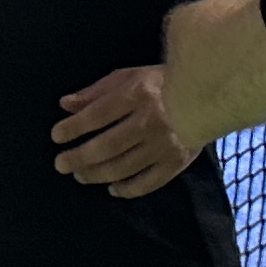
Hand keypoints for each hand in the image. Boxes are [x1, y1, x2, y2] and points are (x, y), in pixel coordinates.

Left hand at [53, 64, 194, 196]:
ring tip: (80, 175)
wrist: (208, 96)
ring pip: (124, 167)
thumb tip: (66, 105)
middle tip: (61, 164)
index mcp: (137, 95)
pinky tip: (112, 189)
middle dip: (80, 157)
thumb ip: (96, 92)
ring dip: (97, 174)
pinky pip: (148, 182)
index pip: (98, 115)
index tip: (57, 136)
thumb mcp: (129, 77)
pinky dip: (128, 189)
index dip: (74, 127)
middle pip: (108, 145)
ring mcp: (164, 145)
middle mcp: (149, 122)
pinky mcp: (176, 163)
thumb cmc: (164, 83)